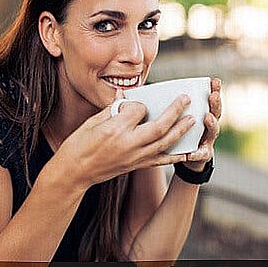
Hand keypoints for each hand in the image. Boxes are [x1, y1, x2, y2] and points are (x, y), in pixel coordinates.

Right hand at [57, 89, 194, 186]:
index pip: (138, 110)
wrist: (74, 172)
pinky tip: (188, 152)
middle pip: (159, 126)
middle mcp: (128, 144)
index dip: (141, 103)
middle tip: (186, 99)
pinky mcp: (136, 166)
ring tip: (193, 119)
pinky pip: (161, 161)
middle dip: (175, 111)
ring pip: (164, 143)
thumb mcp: (92, 121)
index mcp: (115, 129)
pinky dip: (176, 156)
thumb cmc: (79, 144)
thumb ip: (112, 108)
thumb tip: (124, 95)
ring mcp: (134, 157)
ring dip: (181, 131)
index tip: (138, 102)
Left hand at [182, 78, 221, 171]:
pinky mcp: (203, 154)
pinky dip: (197, 154)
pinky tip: (191, 153)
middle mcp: (209, 126)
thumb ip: (174, 107)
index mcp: (204, 115)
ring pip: (213, 131)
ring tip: (207, 117)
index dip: (214, 90)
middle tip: (212, 96)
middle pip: (216, 113)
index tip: (214, 80)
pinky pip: (201, 154)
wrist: (188, 157)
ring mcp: (208, 140)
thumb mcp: (179, 118)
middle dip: (215, 104)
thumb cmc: (182, 133)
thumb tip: (158, 90)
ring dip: (211, 124)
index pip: (211, 100)